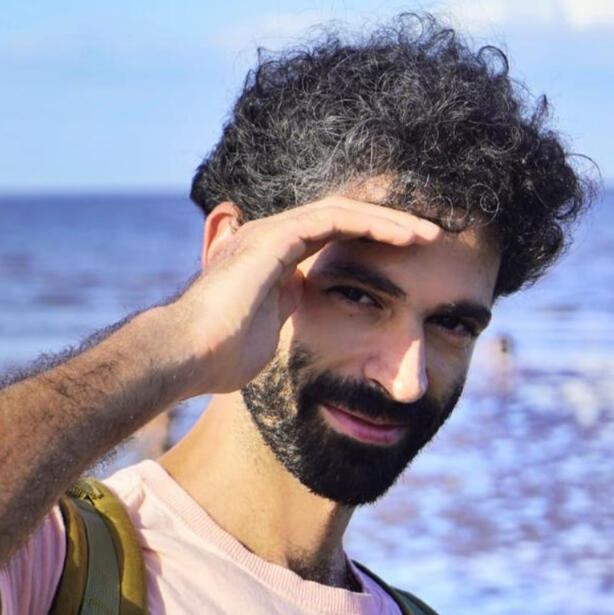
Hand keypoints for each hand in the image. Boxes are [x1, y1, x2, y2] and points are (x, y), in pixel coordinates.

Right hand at [168, 196, 441, 395]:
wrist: (187, 357)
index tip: (408, 259)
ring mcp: (271, 234)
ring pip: (342, 212)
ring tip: (428, 235)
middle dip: (388, 226)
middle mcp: (273, 238)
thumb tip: (299, 303)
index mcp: (275, 259)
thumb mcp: (268, 331)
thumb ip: (284, 309)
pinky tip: (403, 237)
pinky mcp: (273, 239)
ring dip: (389, 222)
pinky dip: (372, 225)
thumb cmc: (221, 355)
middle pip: (343, 218)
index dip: (372, 243)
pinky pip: (333, 220)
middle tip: (429, 238)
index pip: (333, 237)